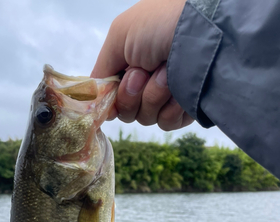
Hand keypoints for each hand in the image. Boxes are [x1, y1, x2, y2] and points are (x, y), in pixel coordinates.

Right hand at [91, 0, 193, 130]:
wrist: (202, 30)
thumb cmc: (159, 24)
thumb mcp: (119, 35)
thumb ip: (101, 69)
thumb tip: (94, 100)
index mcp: (131, 65)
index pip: (111, 96)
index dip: (113, 95)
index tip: (120, 81)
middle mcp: (147, 82)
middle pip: (126, 112)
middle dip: (132, 95)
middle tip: (144, 73)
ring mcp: (166, 97)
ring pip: (146, 119)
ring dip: (153, 96)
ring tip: (168, 73)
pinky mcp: (185, 109)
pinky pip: (167, 123)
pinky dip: (171, 107)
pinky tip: (180, 88)